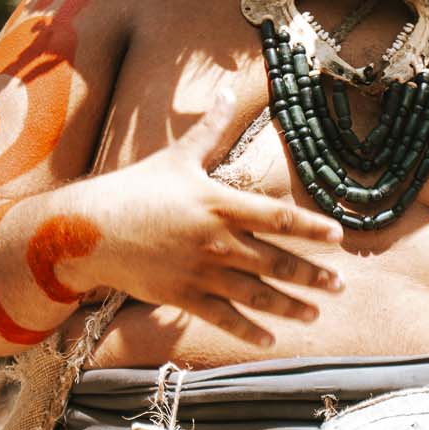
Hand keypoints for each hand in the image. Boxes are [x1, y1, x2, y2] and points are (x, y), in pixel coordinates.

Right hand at [72, 97, 345, 346]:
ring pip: (255, 294)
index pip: (277, 217)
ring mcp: (200, 272)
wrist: (89, 229)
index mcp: (220, 204)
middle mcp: (216, 241)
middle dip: (311, 275)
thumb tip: (227, 90)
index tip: (339, 237)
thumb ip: (211, 128)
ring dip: (289, 305)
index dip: (310, 228)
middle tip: (339, 285)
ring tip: (315, 314)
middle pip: (275, 261)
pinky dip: (248, 330)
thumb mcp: (178, 156)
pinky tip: (271, 339)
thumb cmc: (136, 188)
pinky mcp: (182, 296)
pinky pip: (223, 316)